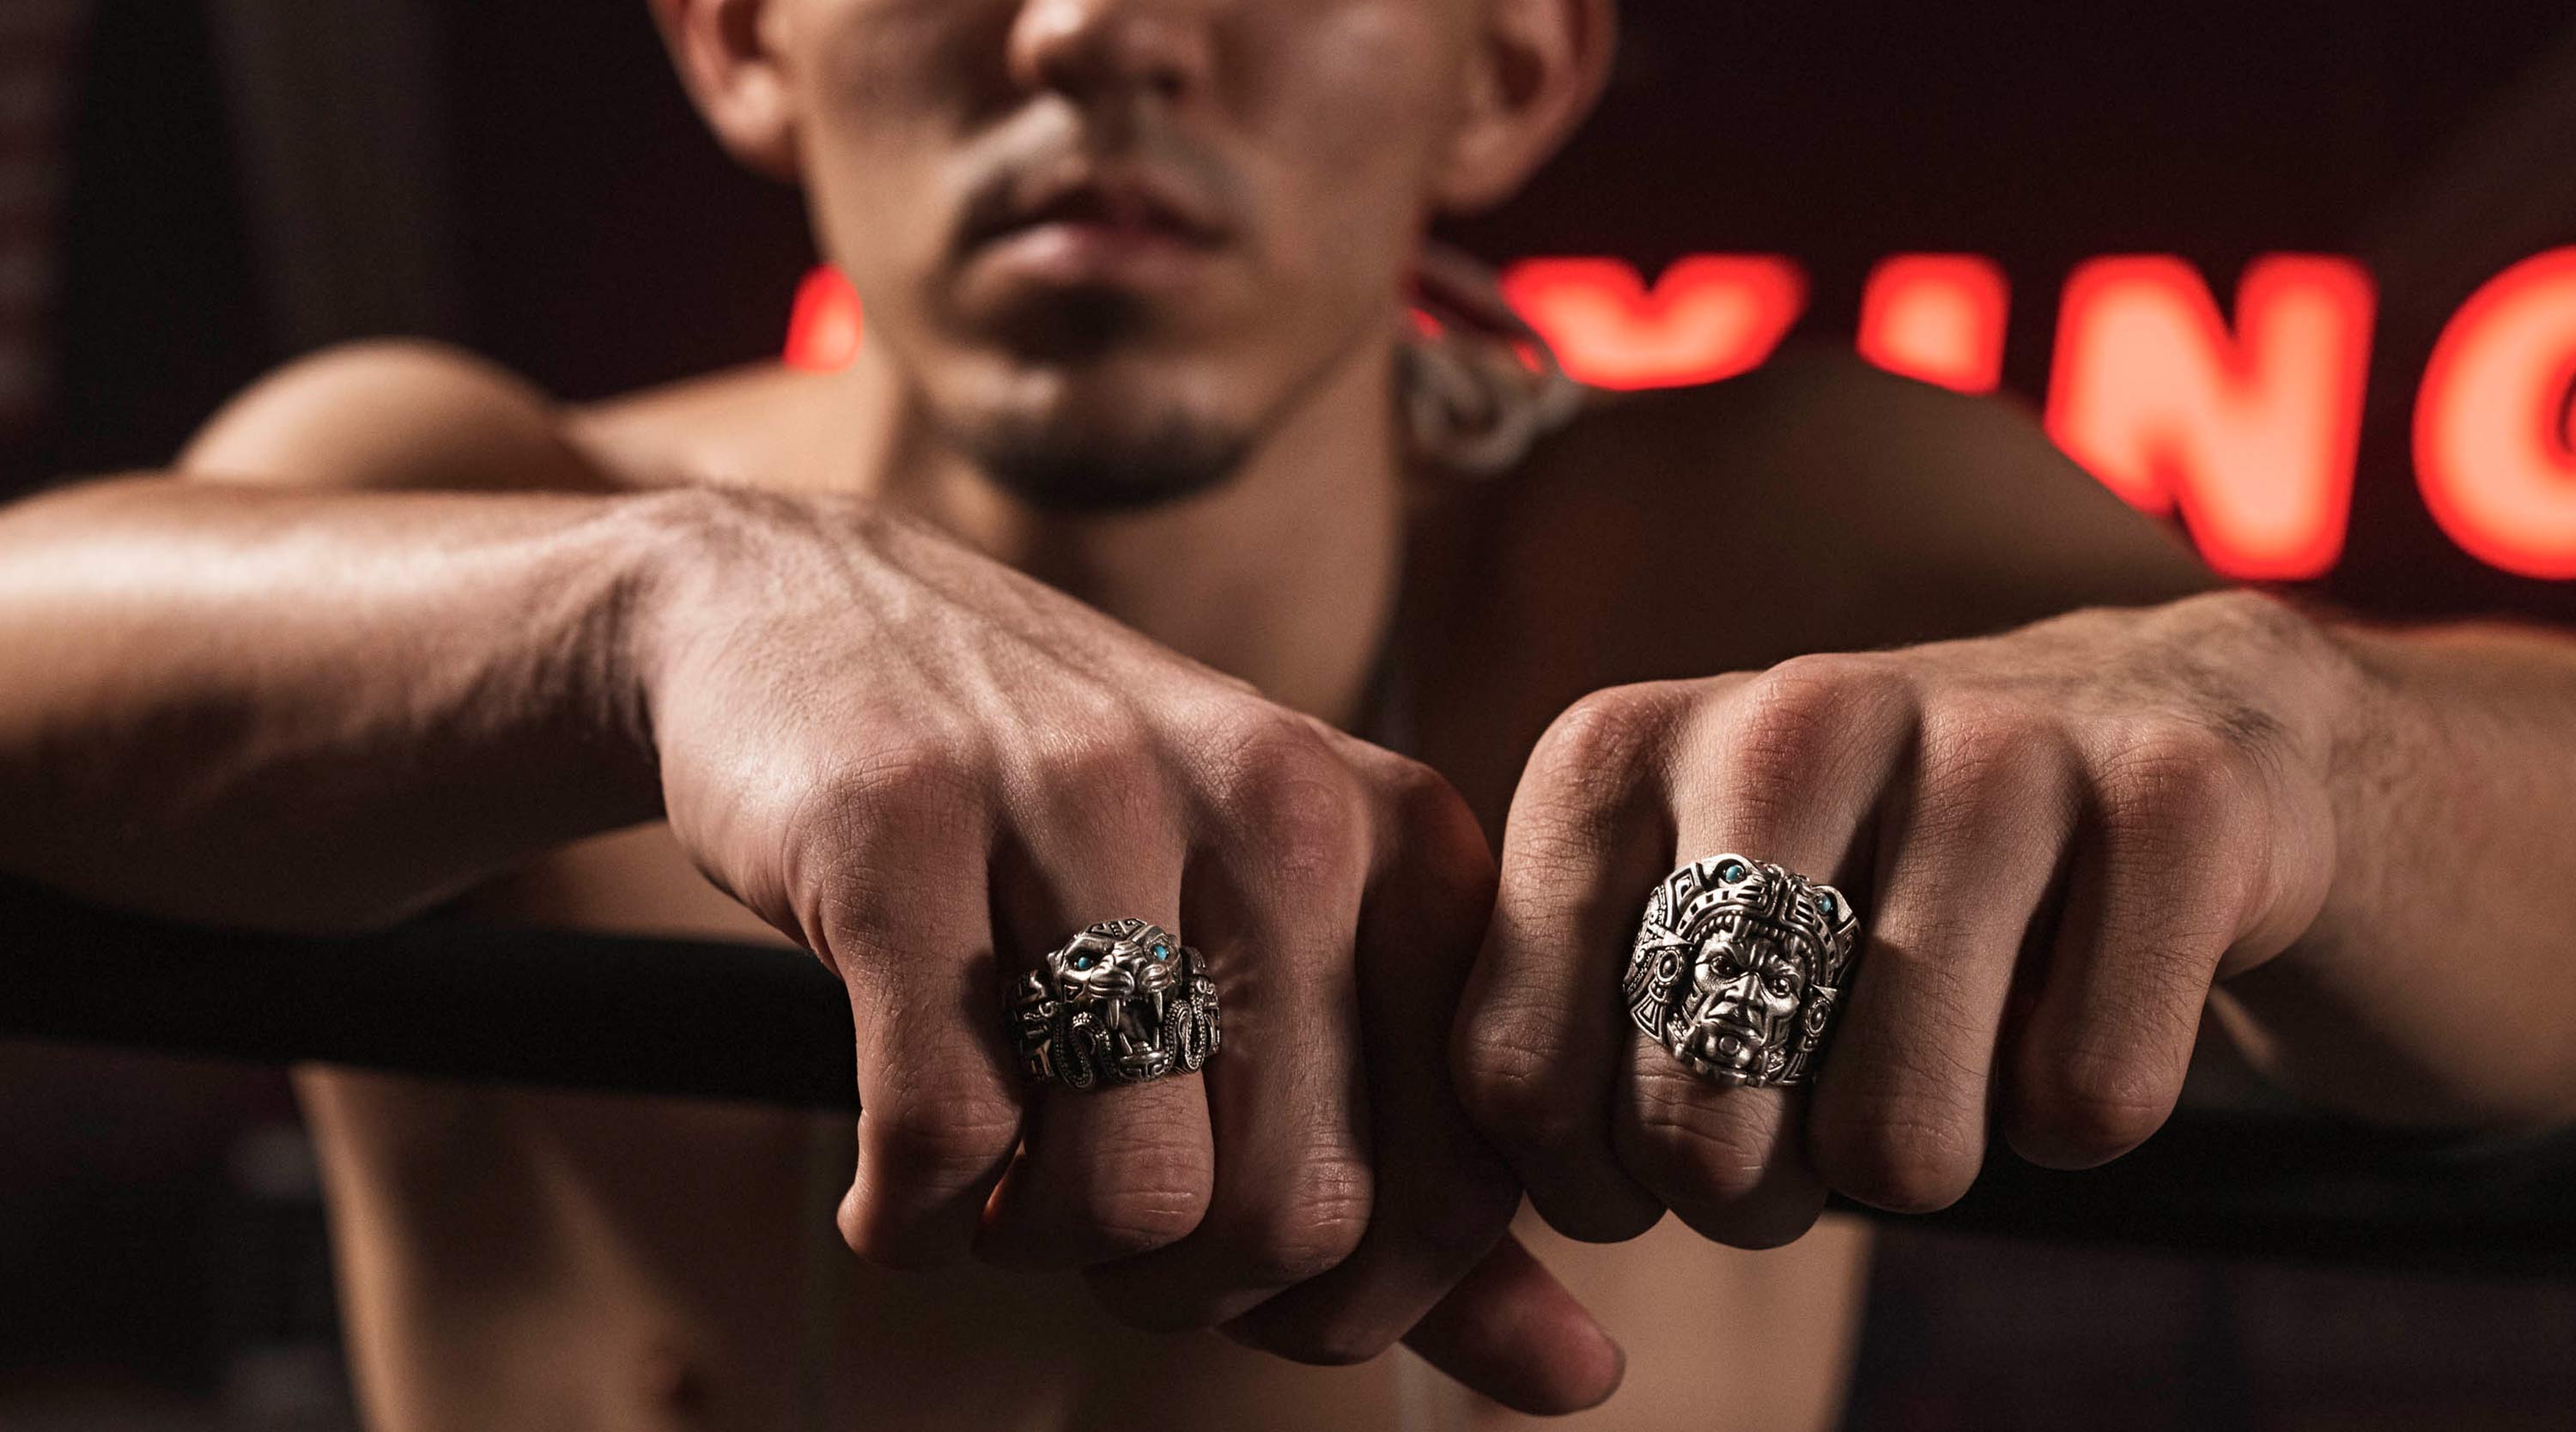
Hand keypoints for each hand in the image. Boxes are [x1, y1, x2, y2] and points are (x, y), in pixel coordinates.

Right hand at [626, 489, 1617, 1411]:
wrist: (815, 612)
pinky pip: (944, 1134)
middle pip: (1290, 1215)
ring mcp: (1084, 801)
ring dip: (1038, 1248)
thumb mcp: (1279, 951)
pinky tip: (897, 1177)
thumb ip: (1425, 1170)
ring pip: (1130, 1191)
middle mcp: (1274, 803)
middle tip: (1095, 1219)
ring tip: (999, 1178)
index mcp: (1399, 839)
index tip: (1231, 1254)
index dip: (1336, 1296)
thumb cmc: (1075, 825)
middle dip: (1179, 1288)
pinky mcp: (900, 829)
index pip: (1455, 1189)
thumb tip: (1579, 1376)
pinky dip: (910, 1216)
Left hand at [1455, 591, 2340, 1245]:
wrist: (2154, 721)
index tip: (1649, 1166)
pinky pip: (2086, 1104)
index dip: (1589, 1187)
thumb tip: (1494, 1212)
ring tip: (1934, 1071)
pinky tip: (2071, 1001)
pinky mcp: (2174, 795)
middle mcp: (1786, 715)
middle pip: (1696, 1129)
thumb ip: (1547, 1035)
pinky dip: (2077, 1115)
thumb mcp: (1666, 910)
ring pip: (1897, 1144)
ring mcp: (1989, 741)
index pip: (1514, 1077)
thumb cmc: (1858, 872)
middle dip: (1752, 1199)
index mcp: (1614, 751)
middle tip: (1805, 1140)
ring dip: (1920, 1165)